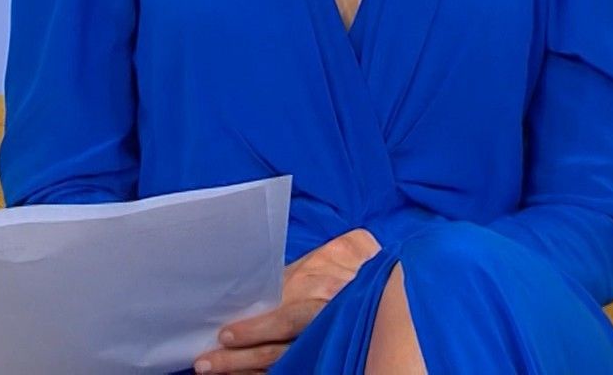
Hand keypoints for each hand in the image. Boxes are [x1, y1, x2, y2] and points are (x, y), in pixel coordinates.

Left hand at [192, 227, 381, 373]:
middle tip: (206, 362)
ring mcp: (326, 345)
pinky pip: (297, 368)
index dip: (258, 329)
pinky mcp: (328, 356)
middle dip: (241, 359)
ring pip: (284, 365)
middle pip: (280, 349)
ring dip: (248, 372)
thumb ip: (330, 251)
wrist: (405, 292)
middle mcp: (326, 324)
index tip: (226, 335)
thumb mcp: (354, 249)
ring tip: (218, 373)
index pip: (290, 317)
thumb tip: (306, 249)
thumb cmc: (370, 268)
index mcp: (327, 295)